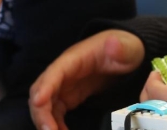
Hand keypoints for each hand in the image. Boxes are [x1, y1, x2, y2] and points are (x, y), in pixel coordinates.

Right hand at [30, 30, 144, 129]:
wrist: (126, 54)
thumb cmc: (125, 49)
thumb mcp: (128, 47)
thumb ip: (121, 47)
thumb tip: (113, 44)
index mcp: (76, 58)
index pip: (55, 71)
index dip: (45, 86)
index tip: (39, 101)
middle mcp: (65, 72)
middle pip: (42, 89)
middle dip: (41, 110)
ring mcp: (65, 85)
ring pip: (45, 104)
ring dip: (46, 120)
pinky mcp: (69, 97)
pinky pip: (56, 112)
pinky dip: (55, 124)